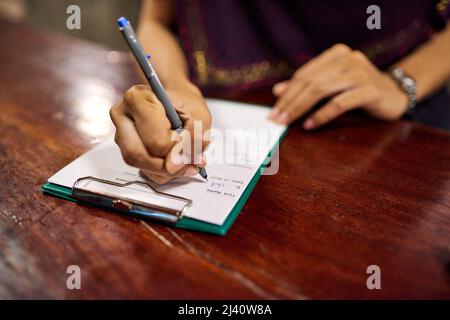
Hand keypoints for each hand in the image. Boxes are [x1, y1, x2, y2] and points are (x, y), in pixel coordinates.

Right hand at [110, 83, 210, 183]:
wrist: (179, 101)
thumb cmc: (187, 104)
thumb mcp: (200, 117)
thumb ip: (192, 140)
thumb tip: (172, 166)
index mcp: (137, 99)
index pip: (154, 139)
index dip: (176, 150)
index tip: (189, 147)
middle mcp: (123, 117)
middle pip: (138, 155)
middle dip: (167, 166)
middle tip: (186, 162)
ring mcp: (121, 135)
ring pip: (141, 166)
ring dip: (167, 170)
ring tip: (185, 160)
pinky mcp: (127, 150)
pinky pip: (145, 171)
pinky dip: (164, 172)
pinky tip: (176, 161)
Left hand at [270, 44, 407, 128]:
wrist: (395, 94)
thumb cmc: (358, 91)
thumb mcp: (331, 85)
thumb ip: (307, 86)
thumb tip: (277, 91)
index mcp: (336, 54)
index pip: (304, 74)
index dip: (286, 93)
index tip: (273, 110)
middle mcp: (347, 59)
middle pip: (310, 82)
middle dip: (290, 102)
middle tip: (276, 119)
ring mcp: (359, 73)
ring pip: (321, 90)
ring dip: (300, 108)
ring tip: (288, 123)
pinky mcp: (369, 90)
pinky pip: (339, 103)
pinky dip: (321, 115)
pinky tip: (310, 125)